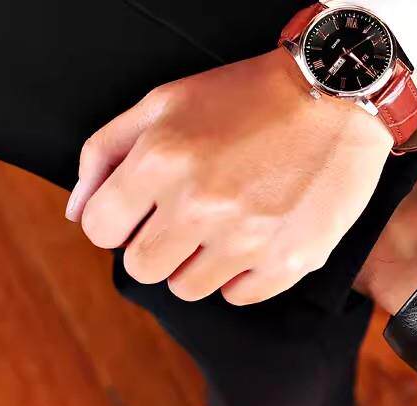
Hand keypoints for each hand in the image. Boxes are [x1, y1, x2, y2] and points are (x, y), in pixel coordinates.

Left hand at [67, 49, 392, 304]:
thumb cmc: (249, 99)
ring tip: (224, 231)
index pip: (102, 230)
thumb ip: (107, 153)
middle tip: (184, 224)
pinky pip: (239, 296)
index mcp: (162, 161)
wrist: (336, 101)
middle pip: (144, 267)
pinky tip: (255, 243)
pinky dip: (241, 276)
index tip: (139, 216)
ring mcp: (248, 240)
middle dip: (156, 248)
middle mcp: (201, 206)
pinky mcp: (288, 262)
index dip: (117, 223)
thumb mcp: (165, 102)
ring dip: (198, 265)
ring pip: (189, 289)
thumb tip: (80, 213)